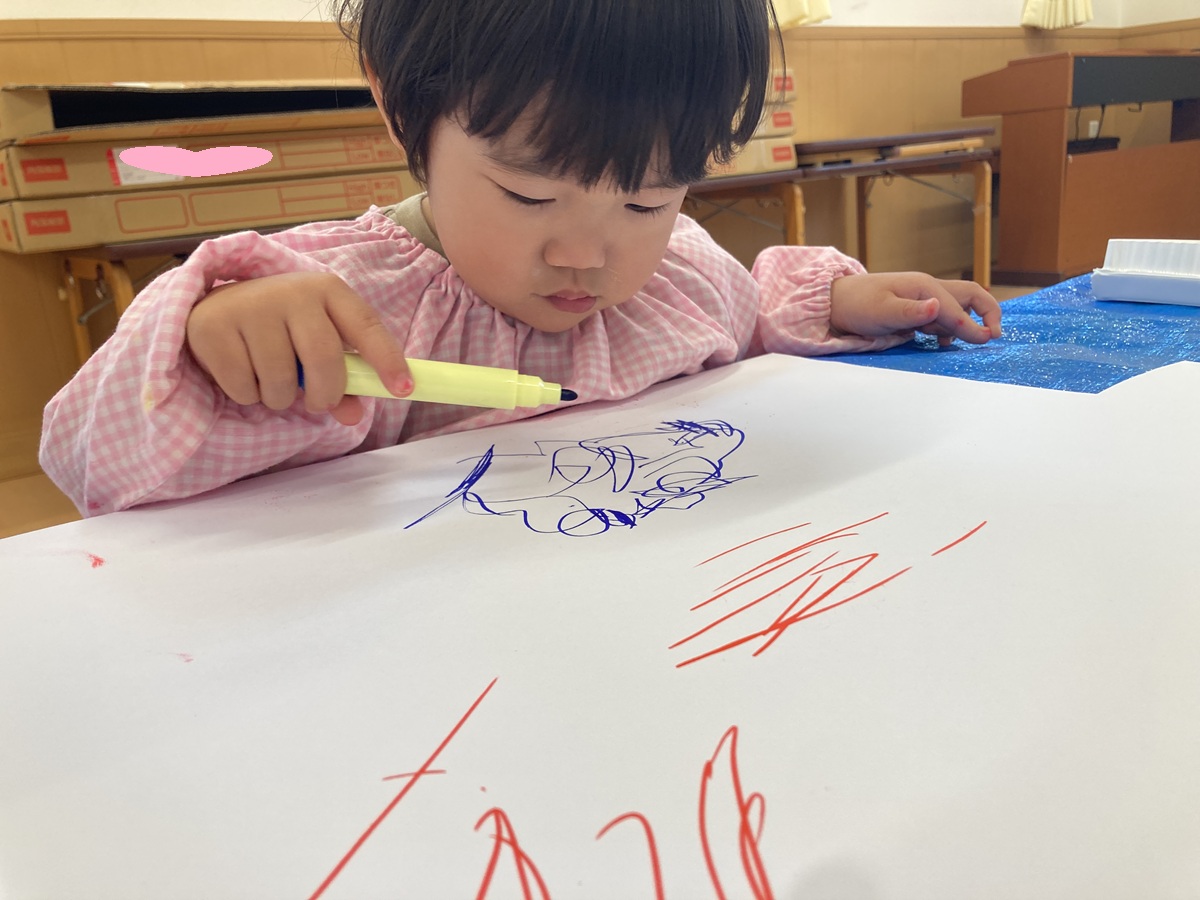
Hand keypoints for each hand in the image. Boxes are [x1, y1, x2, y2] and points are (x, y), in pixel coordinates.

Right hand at [185, 271, 410, 425]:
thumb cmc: (283, 329)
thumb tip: (353, 416)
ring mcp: (249, 306)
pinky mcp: (213, 327)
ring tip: (273, 380)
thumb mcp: (317, 344)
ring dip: (282, 398)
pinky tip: (244, 372)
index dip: (387, 359)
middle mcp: (291, 291)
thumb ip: (343, 380)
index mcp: (328, 290)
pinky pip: (244, 388)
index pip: (366, 325)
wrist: (218, 306)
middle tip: (319, 402)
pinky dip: (248, 395)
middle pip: (323, 359)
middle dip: (326, 394)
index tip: (404, 389)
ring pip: (282, 382)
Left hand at [829, 272, 1001, 346]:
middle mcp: (929, 289)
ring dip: (968, 322)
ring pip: (958, 307)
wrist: (837, 303)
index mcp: (924, 286)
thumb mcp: (881, 312)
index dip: (973, 326)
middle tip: (994, 335)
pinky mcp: (917, 310)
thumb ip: (910, 312)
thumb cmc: (858, 306)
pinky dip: (951, 327)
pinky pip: (944, 316)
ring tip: (973, 341)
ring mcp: (924, 299)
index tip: (987, 341)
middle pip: (970, 295)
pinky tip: (944, 342)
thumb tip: (938, 307)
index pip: (956, 308)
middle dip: (987, 312)